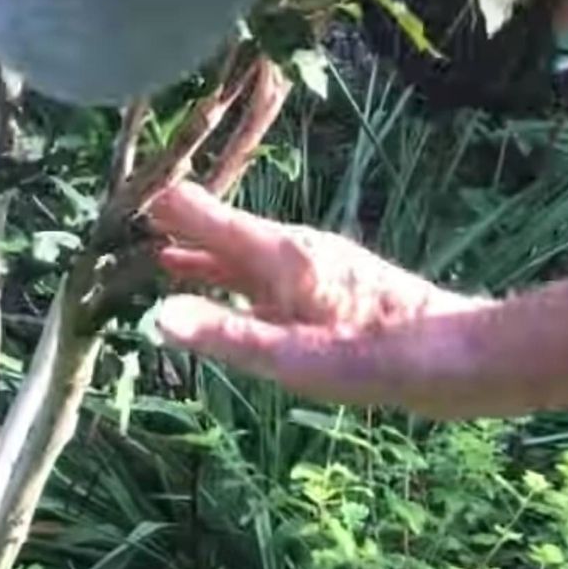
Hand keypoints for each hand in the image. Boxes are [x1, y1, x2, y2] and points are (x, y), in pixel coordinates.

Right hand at [147, 182, 488, 409]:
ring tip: (158, 258)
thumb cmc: (376, 357)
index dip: (156, 210)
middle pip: (218, 230)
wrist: (455, 358)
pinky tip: (225, 290)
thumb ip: (225, 334)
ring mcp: (311, 265)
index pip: (198, 213)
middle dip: (172, 232)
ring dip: (199, 255)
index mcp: (278, 253)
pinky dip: (231, 276)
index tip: (112, 214)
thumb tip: (156, 315)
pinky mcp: (327, 285)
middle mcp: (292, 248)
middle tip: (120, 236)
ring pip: (241, 253)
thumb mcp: (291, 356)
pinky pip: (263, 273)